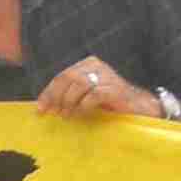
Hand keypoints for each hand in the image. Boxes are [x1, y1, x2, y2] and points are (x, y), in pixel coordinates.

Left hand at [34, 57, 155, 119]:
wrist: (140, 108)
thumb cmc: (111, 103)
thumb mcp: (87, 96)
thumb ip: (70, 95)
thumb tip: (47, 105)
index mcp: (88, 64)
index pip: (62, 75)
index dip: (49, 92)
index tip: (40, 108)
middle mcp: (97, 66)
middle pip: (68, 77)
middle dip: (56, 97)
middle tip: (53, 113)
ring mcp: (107, 76)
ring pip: (79, 84)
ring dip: (69, 102)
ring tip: (67, 116)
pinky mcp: (115, 89)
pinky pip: (93, 95)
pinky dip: (83, 106)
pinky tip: (81, 114)